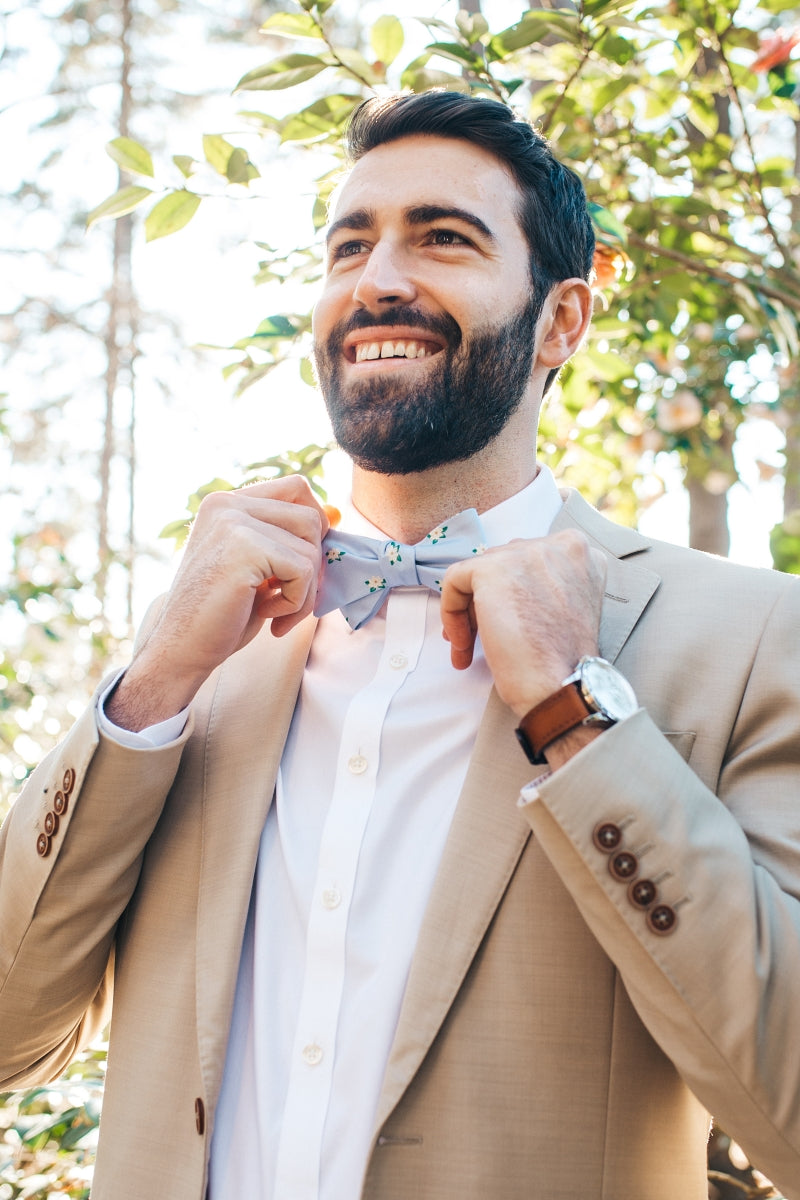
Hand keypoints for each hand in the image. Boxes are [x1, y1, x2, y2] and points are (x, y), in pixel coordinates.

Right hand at [107, 477, 328, 729]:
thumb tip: (337, 514)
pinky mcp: (243, 547)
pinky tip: (266, 615)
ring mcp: (233, 522)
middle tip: (284, 598)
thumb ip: (289, 538)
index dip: (313, 527)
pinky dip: (294, 603)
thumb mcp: (260, 568)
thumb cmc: (221, 615)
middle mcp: (227, 504)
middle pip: (311, 518)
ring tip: (272, 611)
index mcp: (226, 504)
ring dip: (303, 591)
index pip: (296, 488)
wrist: (181, 650)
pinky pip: (303, 570)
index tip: (296, 566)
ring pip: (311, 548)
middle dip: (311, 567)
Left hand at [440, 530, 606, 718]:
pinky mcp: (492, 569)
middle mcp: (558, 544)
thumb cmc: (564, 660)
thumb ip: (543, 585)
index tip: (505, 620)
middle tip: (480, 636)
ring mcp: (526, 552)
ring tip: (469, 647)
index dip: (512, 593)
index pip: (529, 562)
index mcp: (580, 553)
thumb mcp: (566, 606)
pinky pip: (455, 580)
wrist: (561, 685)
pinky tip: (461, 645)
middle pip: (504, 563)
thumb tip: (502, 586)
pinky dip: (451, 612)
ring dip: (470, 612)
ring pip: (479, 572)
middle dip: (488, 600)